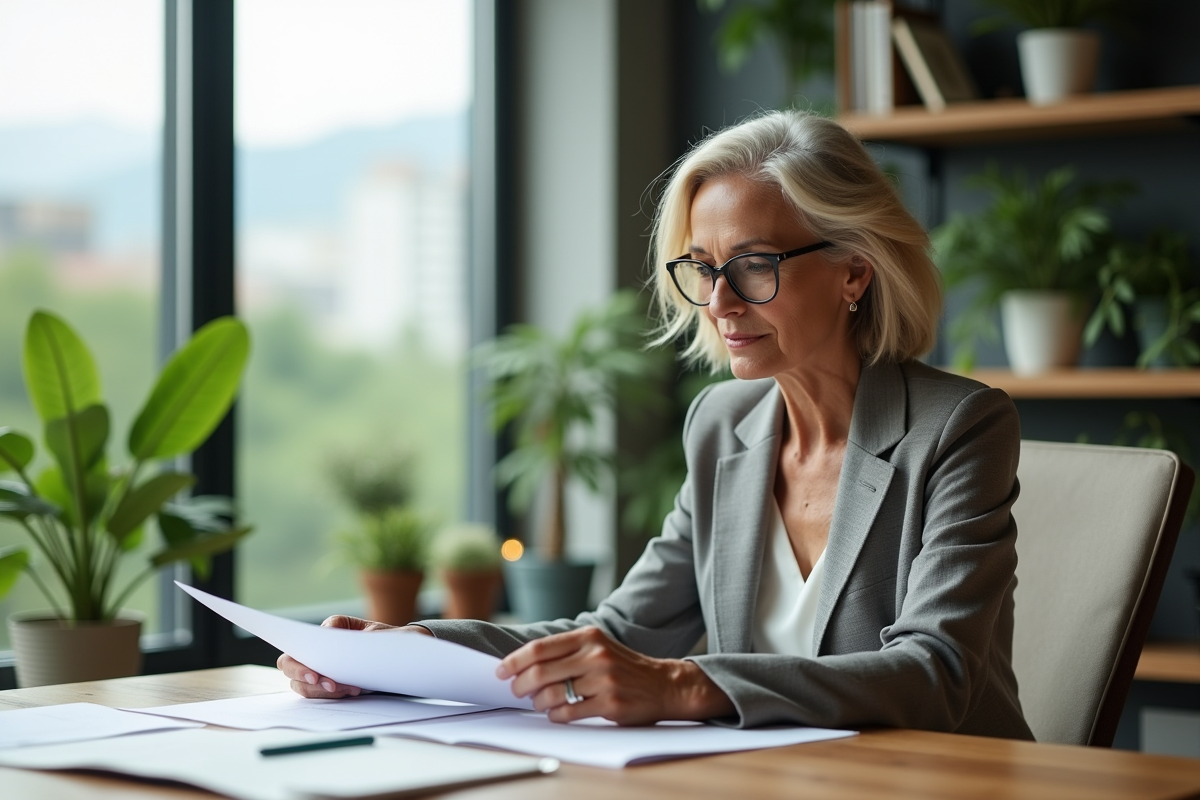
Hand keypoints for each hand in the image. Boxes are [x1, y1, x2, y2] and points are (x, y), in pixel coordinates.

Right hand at [276, 615, 432, 697]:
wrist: (406, 653)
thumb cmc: (388, 639)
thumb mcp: (373, 630)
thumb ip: (350, 630)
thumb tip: (327, 633)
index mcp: (325, 633)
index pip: (295, 646)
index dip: (299, 664)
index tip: (316, 675)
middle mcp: (317, 651)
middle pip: (291, 668)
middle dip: (307, 680)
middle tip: (332, 686)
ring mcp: (322, 669)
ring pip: (304, 686)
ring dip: (323, 691)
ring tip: (351, 689)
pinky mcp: (332, 685)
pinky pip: (321, 695)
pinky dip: (334, 696)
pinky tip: (353, 691)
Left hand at [495, 626, 733, 724]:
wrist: (663, 684)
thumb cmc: (624, 666)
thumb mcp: (598, 646)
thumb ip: (566, 650)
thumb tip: (523, 664)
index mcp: (589, 636)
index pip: (540, 648)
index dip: (514, 660)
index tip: (500, 670)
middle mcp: (595, 655)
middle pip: (541, 671)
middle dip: (520, 685)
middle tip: (516, 691)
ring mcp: (603, 680)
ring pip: (552, 694)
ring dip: (538, 702)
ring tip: (539, 703)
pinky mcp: (609, 703)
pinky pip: (569, 713)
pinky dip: (556, 715)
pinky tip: (557, 713)